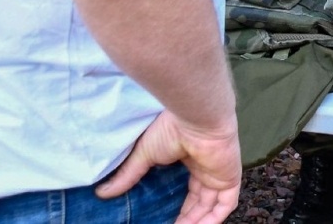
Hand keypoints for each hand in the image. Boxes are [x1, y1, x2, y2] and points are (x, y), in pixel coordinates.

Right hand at [96, 111, 239, 223]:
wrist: (195, 118)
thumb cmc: (171, 129)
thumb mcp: (144, 155)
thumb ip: (128, 175)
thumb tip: (102, 192)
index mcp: (192, 160)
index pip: (189, 192)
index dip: (180, 209)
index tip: (163, 221)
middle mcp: (207, 169)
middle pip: (200, 202)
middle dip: (187, 219)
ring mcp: (220, 174)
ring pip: (212, 207)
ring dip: (197, 222)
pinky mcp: (230, 177)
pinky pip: (226, 205)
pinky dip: (214, 219)